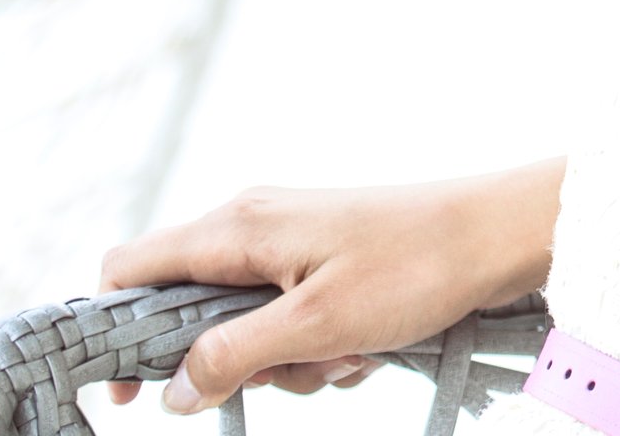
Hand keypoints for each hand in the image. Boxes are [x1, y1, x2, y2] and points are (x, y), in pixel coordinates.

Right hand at [97, 162, 562, 411]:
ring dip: (292, 361)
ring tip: (349, 352)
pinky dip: (325, 347)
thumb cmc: (418, 265)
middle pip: (191, 314)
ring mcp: (293, 242)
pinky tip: (369, 346)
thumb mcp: (315, 325)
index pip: (130, 270)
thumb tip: (171, 391)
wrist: (505, 234)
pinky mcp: (328, 262)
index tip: (130, 396)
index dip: (114, 334)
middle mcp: (256, 224)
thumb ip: (231, 356)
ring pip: (250, 328)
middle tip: (292, 367)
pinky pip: (296, 322)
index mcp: (237, 226)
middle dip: (234, 362)